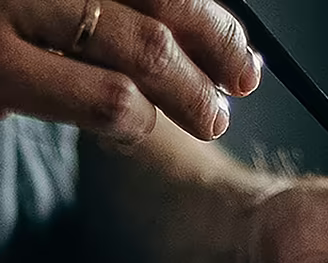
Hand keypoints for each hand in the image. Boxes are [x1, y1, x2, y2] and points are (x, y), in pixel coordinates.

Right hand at [0, 0, 259, 143]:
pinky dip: (137, 119)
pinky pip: (107, 99)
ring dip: (190, 96)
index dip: (214, 21)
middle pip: (164, 7)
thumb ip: (125, 11)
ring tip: (203, 117)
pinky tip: (131, 125)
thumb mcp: (56, 10)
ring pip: (146, 53)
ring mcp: (9, 14)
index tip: (242, 58)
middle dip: (216, 55)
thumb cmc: (3, 31)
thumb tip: (226, 49)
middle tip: (233, 94)